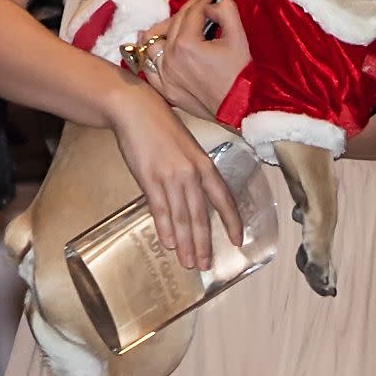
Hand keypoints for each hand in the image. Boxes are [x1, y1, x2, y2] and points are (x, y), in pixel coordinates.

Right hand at [108, 84, 243, 271]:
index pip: (223, 198)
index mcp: (204, 164)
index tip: (238, 241)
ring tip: (189, 263)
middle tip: (206, 265)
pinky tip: (168, 244)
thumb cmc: (161, 129)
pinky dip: (165, 228)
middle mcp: (191, 172)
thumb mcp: (186, 149)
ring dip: (185, 243)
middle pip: (201, 214)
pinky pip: (160, 209)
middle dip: (204, 243)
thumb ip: (192, 173)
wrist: (136, 110)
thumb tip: (193, 200)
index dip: (232, 221)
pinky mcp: (149, 178)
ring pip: (182, 217)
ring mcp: (170, 176)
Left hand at [139, 0, 250, 121]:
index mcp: (186, 45)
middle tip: (198, 4)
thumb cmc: (240, 75)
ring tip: (173, 23)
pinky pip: (148, 68)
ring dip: (163, 30)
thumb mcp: (238, 36)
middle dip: (187, 10)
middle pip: (172, 24)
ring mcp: (164, 76)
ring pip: (152, 44)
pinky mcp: (165, 89)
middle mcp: (170, 59)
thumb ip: (225, 11)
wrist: (241, 108)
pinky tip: (156, 48)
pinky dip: (151, 55)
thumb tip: (212, 5)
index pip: (191, 13)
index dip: (202, 0)